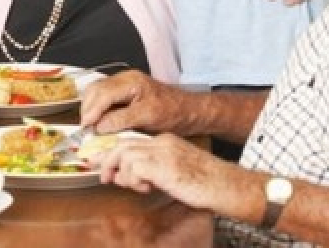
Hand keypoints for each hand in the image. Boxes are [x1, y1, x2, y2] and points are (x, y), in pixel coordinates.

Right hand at [81, 70, 197, 136]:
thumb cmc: (173, 112)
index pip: (103, 93)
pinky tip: (98, 121)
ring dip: (90, 107)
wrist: (189, 110)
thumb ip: (122, 119)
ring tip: (89, 126)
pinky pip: (104, 96)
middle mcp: (126, 79)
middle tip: (84, 128)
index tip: (86, 126)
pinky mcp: (125, 92)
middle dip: (87, 108)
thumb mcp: (149, 117)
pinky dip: (97, 107)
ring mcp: (125, 84)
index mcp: (131, 82)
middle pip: (96, 89)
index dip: (92, 110)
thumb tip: (100, 126)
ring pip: (98, 91)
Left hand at [99, 133, 229, 211]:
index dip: (114, 152)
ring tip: (130, 185)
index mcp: (165, 141)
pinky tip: (146, 188)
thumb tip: (133, 178)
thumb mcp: (176, 171)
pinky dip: (132, 180)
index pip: (132, 141)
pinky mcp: (163, 166)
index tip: (104, 164)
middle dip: (108, 160)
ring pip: (125, 154)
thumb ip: (155, 170)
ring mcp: (162, 152)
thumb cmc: (206, 182)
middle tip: (103, 176)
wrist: (226, 184)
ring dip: (122, 173)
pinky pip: (134, 168)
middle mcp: (161, 142)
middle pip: (123, 144)